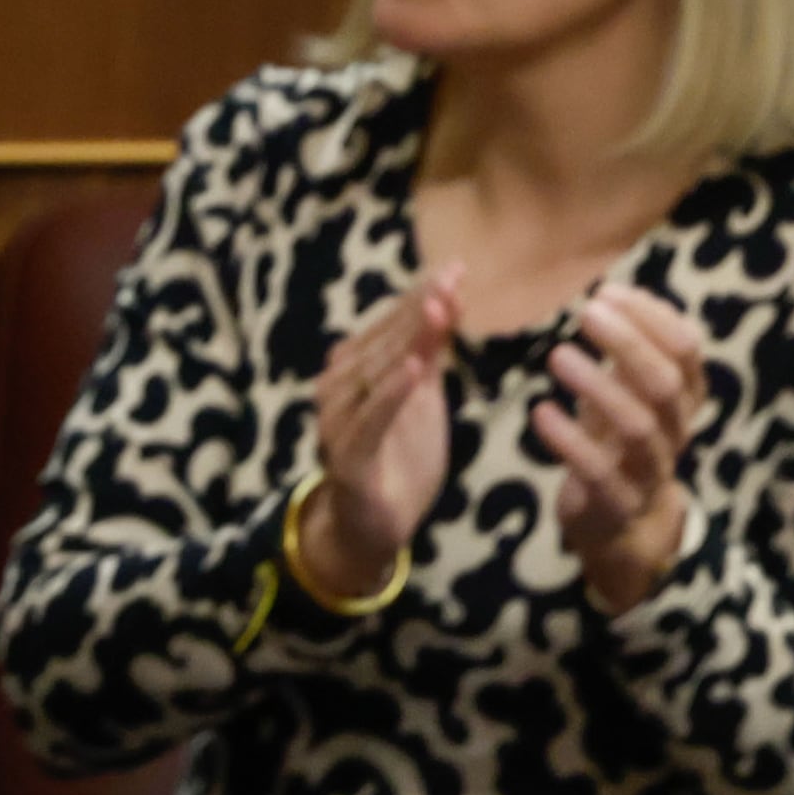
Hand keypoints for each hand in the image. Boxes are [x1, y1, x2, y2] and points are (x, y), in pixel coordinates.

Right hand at [301, 268, 461, 599]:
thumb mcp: (424, 396)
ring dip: (406, 342)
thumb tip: (449, 296)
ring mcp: (337, 426)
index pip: (389, 326)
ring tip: (438, 312)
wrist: (377, 527)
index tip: (456, 267)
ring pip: (373, 375)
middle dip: (417, 310)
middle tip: (450, 281)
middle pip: (382, 343)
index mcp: (353, 372)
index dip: (421, 296)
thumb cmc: (399, 456)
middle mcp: (337, 392)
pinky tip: (414, 370)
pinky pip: (369, 422)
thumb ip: (430, 352)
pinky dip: (390, 395)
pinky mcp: (347, 461)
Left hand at [542, 284, 705, 610]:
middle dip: (629, 343)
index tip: (608, 292)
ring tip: (558, 355)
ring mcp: (650, 470)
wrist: (622, 524)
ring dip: (597, 386)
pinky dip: (568, 438)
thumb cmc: (619, 444)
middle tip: (587, 313)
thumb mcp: (628, 394)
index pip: (685, 347)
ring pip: (637, 425)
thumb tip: (613, 297)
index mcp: (685, 397)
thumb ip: (628, 354)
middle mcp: (676, 431)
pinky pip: (597, 469)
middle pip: (665, 382)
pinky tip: (540, 412)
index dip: (651, 316)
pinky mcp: (616, 502)